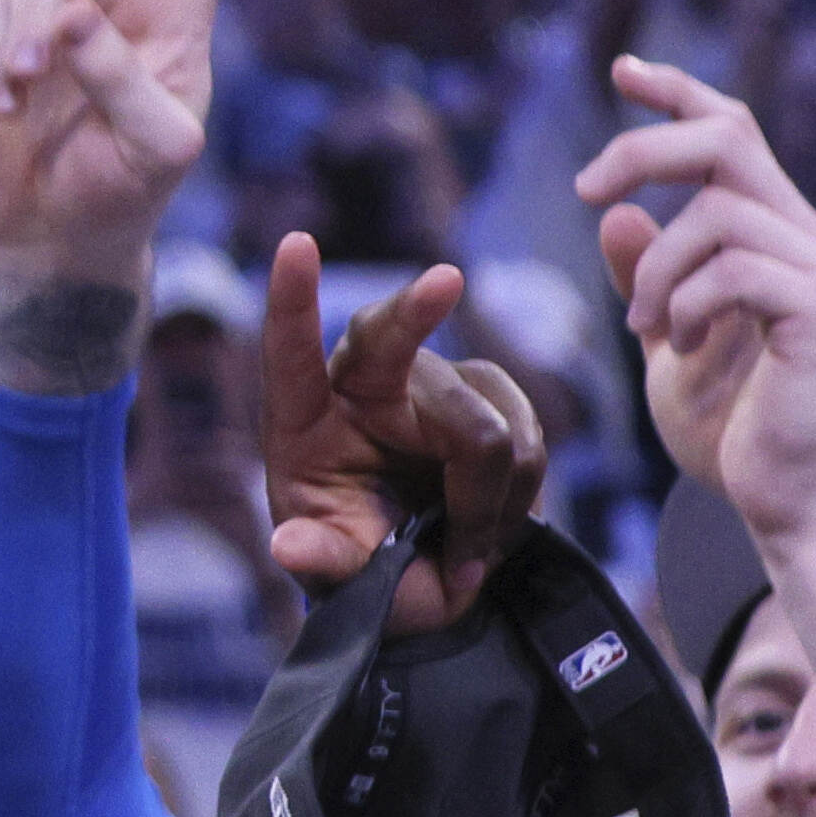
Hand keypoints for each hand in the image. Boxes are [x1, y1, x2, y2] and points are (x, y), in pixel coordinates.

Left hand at [251, 236, 552, 627]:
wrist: (424, 572)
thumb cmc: (360, 559)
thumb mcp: (332, 571)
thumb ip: (317, 559)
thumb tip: (289, 548)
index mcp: (303, 419)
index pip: (289, 355)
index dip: (292, 301)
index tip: (294, 244)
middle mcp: (366, 385)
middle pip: (390, 340)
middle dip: (416, 308)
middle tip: (444, 281)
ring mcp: (434, 385)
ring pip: (483, 430)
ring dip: (485, 503)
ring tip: (462, 552)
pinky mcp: (492, 395)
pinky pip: (527, 443)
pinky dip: (515, 500)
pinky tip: (489, 528)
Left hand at [582, 54, 815, 538]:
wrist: (781, 497)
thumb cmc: (730, 423)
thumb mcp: (665, 338)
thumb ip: (647, 277)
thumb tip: (618, 213)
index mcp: (769, 232)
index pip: (730, 132)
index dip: (677, 92)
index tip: (621, 70)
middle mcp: (804, 235)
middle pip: (728, 137)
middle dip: (646, 149)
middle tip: (585, 189)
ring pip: (717, 214)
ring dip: (656, 270)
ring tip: (648, 326)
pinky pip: (735, 271)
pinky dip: (685, 304)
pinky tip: (678, 346)